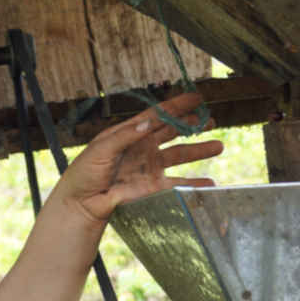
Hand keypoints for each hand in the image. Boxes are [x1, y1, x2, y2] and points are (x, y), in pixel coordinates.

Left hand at [54, 92, 224, 224]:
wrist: (81, 203)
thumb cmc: (84, 172)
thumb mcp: (101, 149)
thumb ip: (125, 136)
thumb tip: (148, 124)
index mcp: (130, 132)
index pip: (158, 115)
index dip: (177, 105)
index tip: (197, 97)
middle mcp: (143, 147)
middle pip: (173, 132)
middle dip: (192, 125)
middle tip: (212, 120)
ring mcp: (149, 166)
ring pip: (179, 155)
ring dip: (199, 151)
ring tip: (218, 146)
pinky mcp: (152, 187)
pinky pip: (177, 184)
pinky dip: (193, 184)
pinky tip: (210, 184)